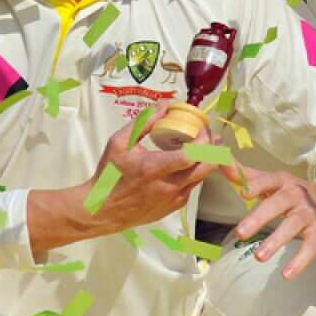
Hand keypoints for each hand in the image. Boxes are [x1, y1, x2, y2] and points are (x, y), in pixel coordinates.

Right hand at [80, 104, 222, 237]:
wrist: (102, 210)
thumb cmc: (109, 175)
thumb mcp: (119, 143)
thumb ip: (143, 122)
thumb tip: (164, 105)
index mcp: (153, 168)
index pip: (191, 156)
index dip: (204, 141)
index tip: (202, 128)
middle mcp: (168, 186)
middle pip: (206, 167)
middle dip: (213, 149)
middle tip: (208, 136)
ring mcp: (173, 199)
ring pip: (202, 177)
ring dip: (205, 160)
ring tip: (198, 147)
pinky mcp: (174, 207)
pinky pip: (193, 186)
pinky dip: (193, 173)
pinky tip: (183, 165)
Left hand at [226, 167, 315, 279]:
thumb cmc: (299, 193)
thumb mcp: (278, 182)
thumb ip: (249, 176)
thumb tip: (219, 163)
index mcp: (284, 182)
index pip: (270, 180)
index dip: (257, 185)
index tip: (243, 192)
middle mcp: (298, 196)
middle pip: (278, 204)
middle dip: (259, 217)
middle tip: (240, 233)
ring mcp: (310, 214)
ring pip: (292, 226)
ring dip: (276, 241)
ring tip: (258, 257)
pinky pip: (310, 248)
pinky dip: (299, 261)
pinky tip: (287, 274)